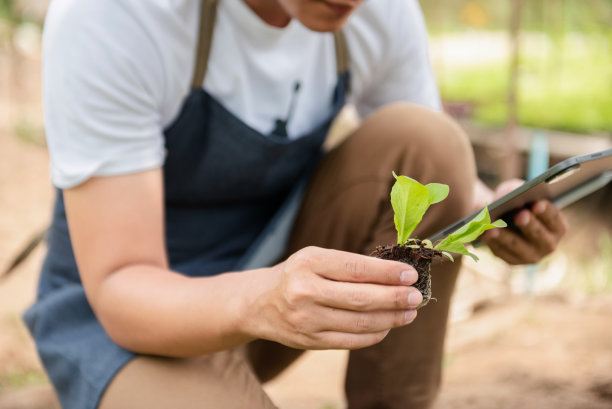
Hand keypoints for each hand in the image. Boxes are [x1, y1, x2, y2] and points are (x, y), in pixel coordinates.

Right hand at [243, 246, 422, 349]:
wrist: (260, 303)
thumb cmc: (297, 274)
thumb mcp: (316, 259)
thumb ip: (350, 265)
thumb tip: (396, 274)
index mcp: (308, 263)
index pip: (355, 268)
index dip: (387, 273)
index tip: (410, 275)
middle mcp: (304, 291)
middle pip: (361, 299)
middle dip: (395, 298)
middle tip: (417, 296)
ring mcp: (306, 320)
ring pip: (359, 323)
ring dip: (391, 319)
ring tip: (409, 312)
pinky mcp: (310, 341)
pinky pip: (351, 341)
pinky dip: (375, 334)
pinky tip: (388, 326)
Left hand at [480, 180, 568, 264]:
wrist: (498, 216)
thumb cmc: (513, 201)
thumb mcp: (515, 190)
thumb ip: (517, 188)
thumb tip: (513, 191)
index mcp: (557, 226)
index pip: (555, 220)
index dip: (547, 212)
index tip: (537, 204)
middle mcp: (548, 244)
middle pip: (540, 236)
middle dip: (529, 225)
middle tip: (520, 215)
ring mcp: (530, 255)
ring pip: (518, 248)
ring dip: (505, 237)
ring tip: (492, 227)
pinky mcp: (512, 260)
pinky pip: (502, 252)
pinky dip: (492, 242)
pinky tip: (483, 233)